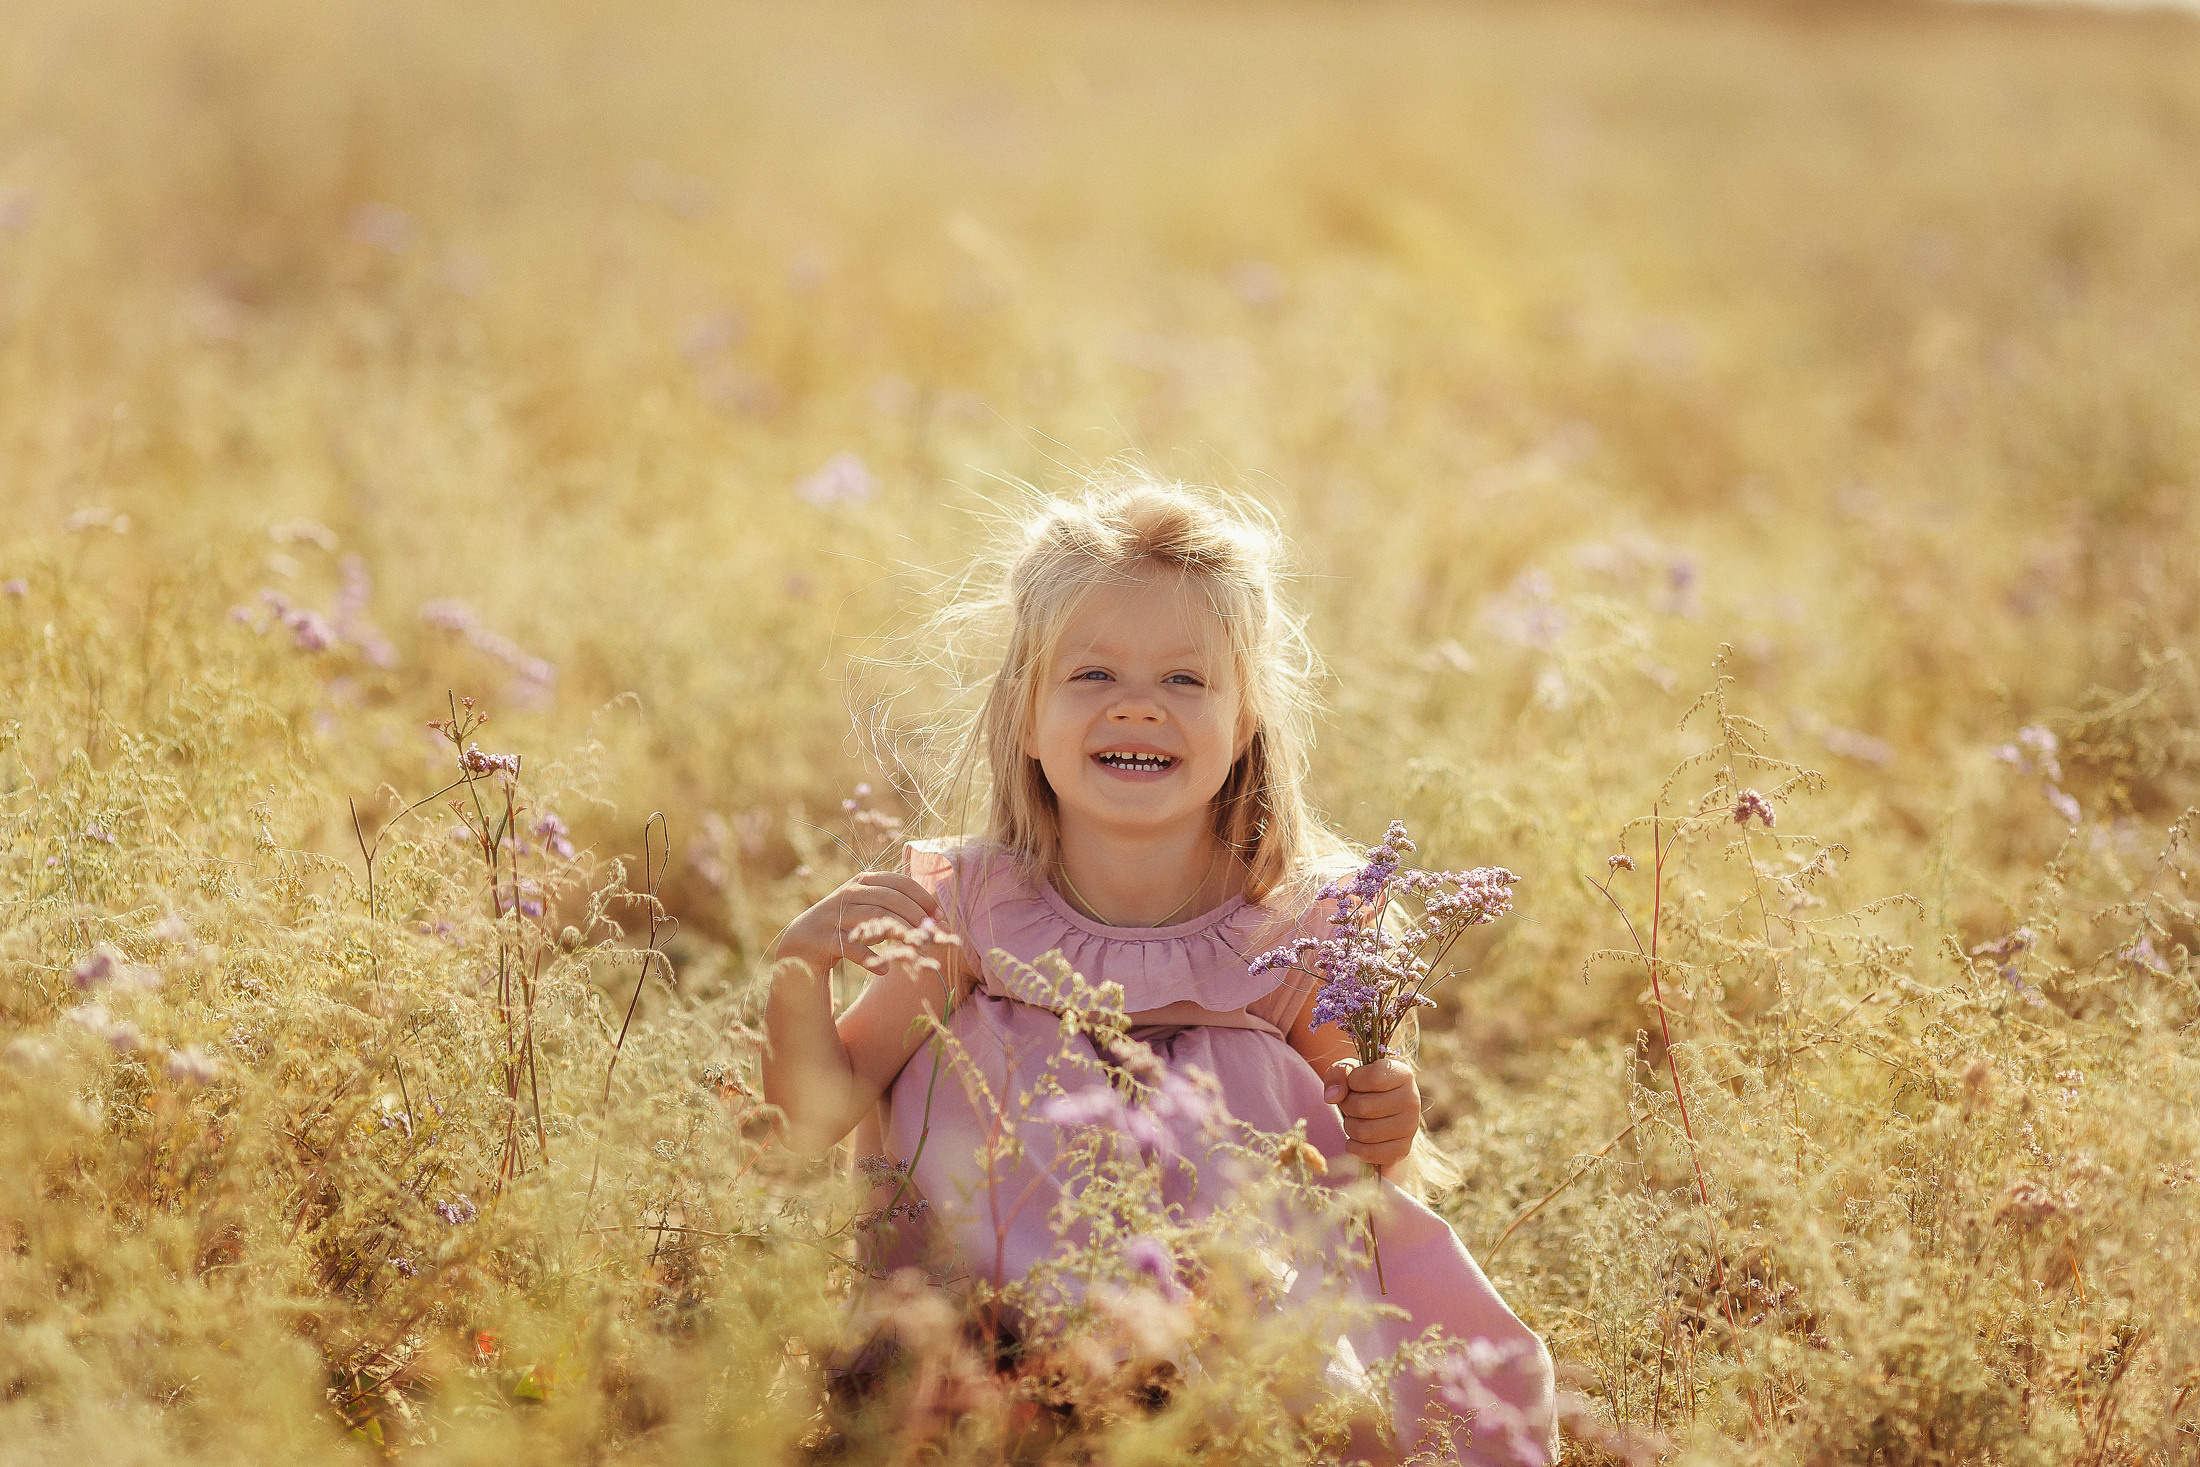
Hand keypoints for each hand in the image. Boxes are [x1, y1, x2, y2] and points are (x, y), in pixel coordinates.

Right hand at [771, 871, 940, 980]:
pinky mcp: (823, 938)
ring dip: (899, 934)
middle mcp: (849, 893)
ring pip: (873, 919)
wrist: (803, 941)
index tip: (938, 916)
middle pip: (890, 900)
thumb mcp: (871, 910)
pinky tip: (883, 970)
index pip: (899, 882)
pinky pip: (850, 947)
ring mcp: (834, 914)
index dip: (922, 897)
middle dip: (915, 917)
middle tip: (931, 936)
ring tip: (915, 949)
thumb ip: (899, 910)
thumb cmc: (848, 925)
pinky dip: (869, 959)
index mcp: (864, 881)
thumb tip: (939, 920)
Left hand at [1323, 1057, 1420, 1169]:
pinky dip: (1354, 1148)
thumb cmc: (1362, 1086)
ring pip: (1364, 1132)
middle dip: (1347, 1106)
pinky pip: (1369, 1153)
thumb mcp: (1348, 1072)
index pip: (1373, 1078)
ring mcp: (1410, 1126)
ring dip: (1350, 1126)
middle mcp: (1412, 1099)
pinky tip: (1356, 1139)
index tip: (1354, 1082)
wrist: (1378, 1109)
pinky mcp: (1403, 1149)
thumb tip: (1333, 1097)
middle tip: (1350, 1104)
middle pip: (1363, 1107)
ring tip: (1355, 1119)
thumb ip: (1338, 1074)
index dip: (1353, 1081)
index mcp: (1403, 1074)